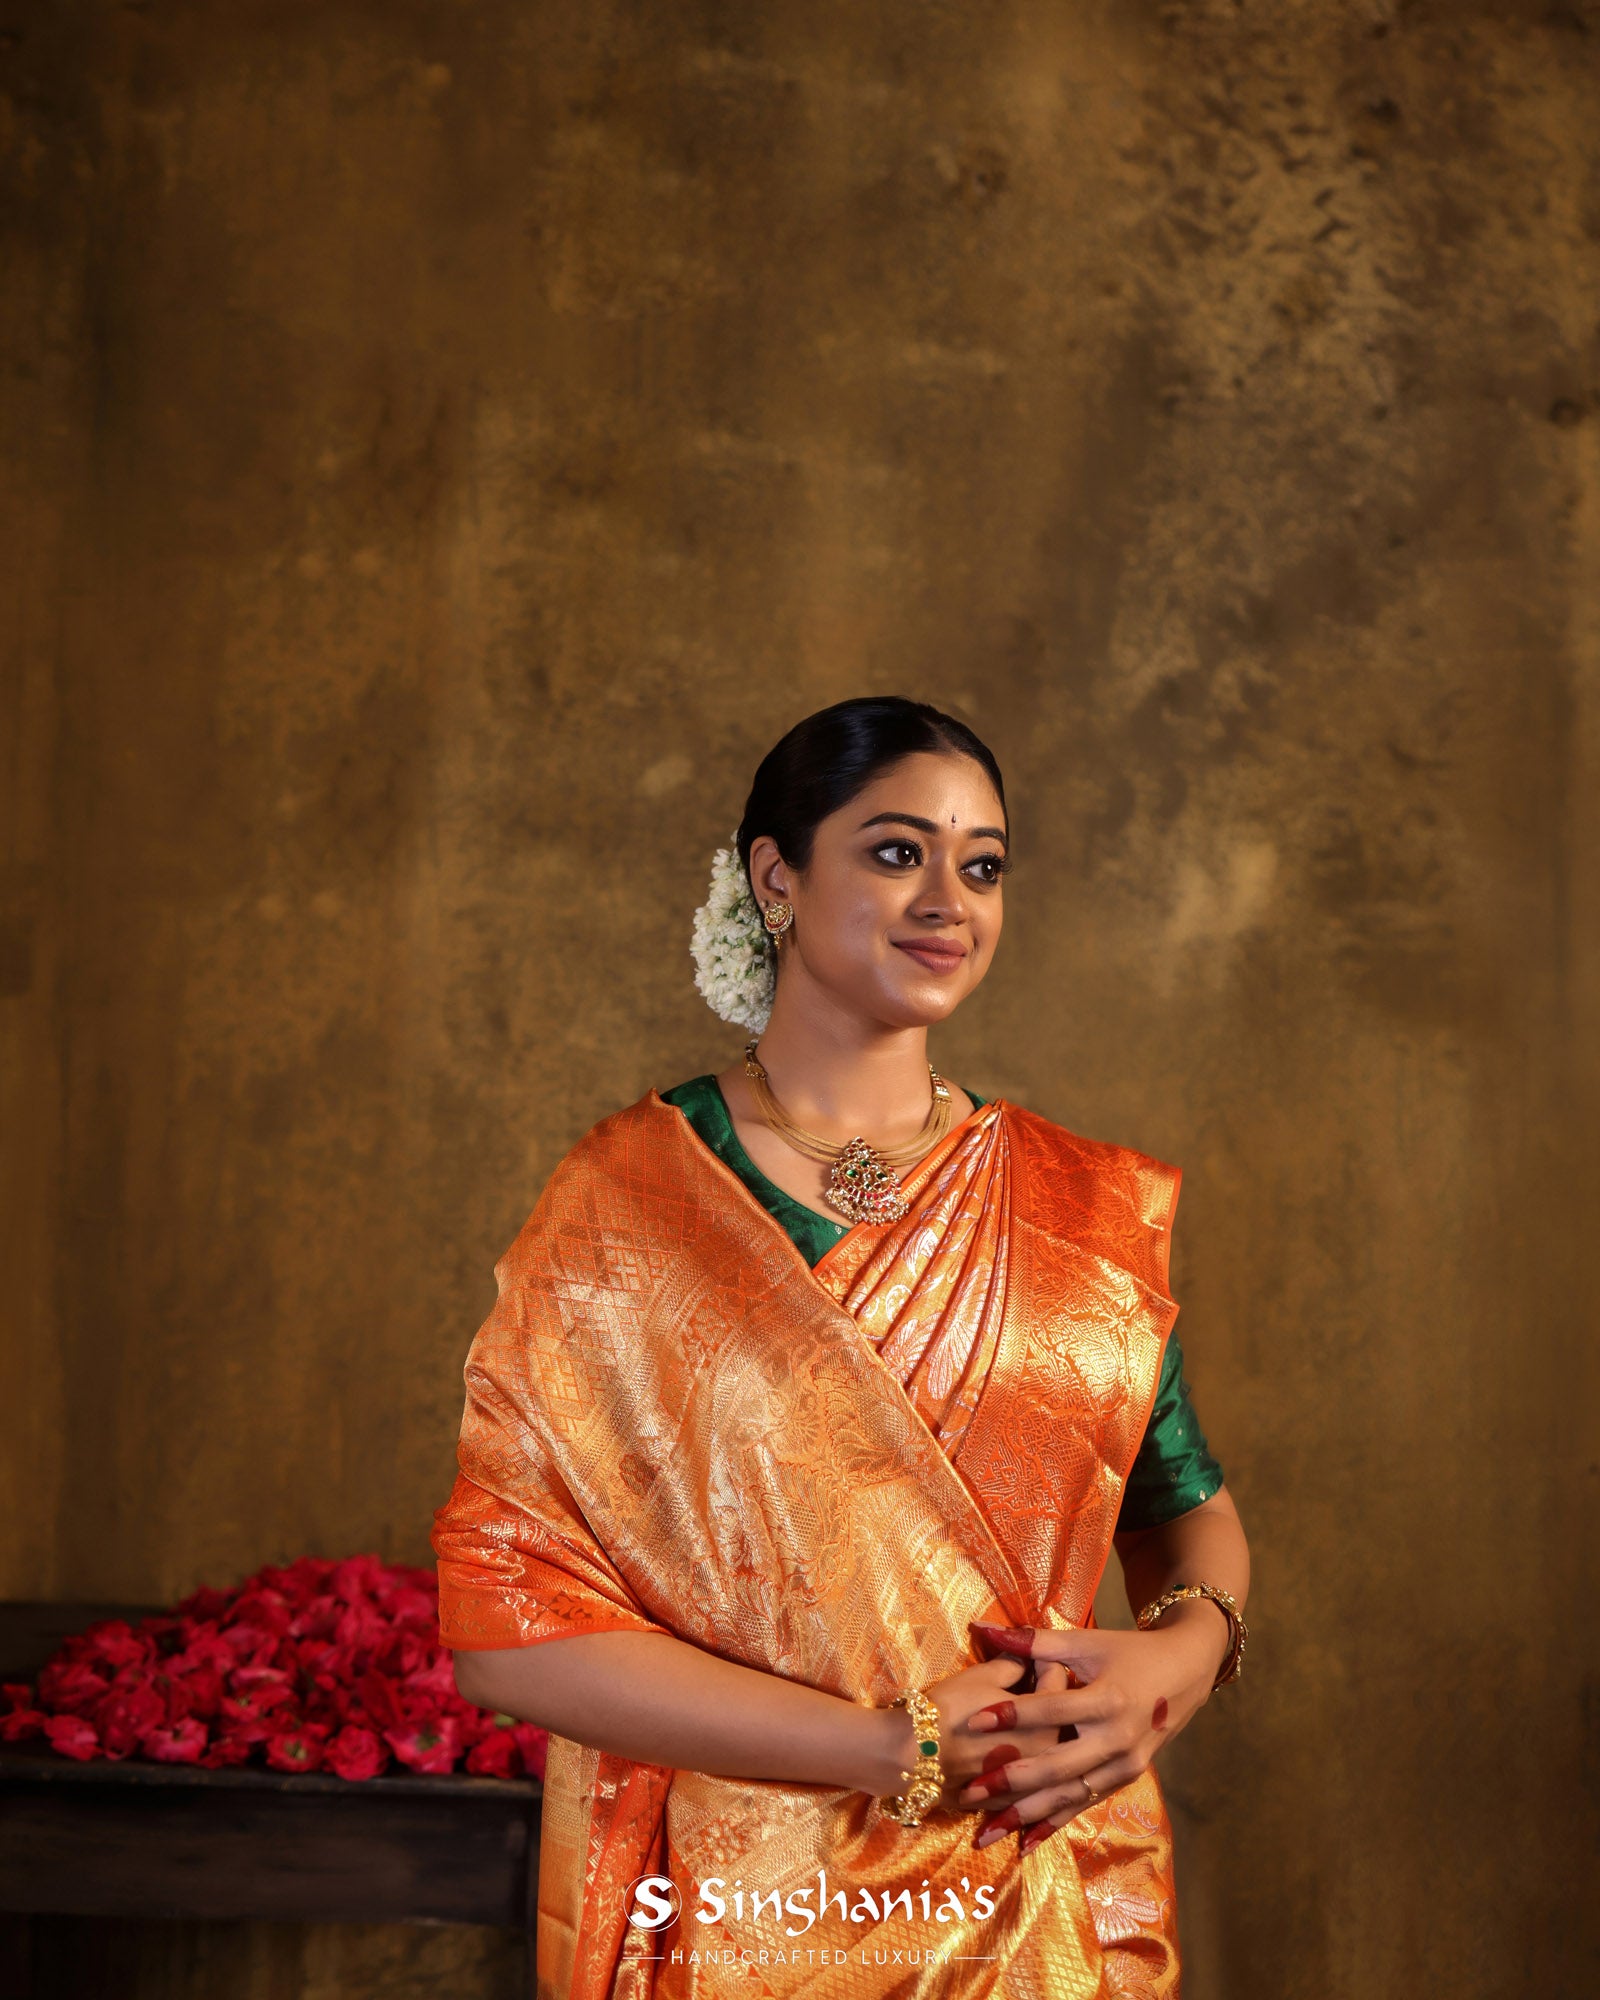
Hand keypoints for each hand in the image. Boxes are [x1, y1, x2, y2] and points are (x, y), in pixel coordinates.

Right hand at [864, 1655, 1060, 1810]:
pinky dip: (1020, 1763)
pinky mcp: (1012, 1801)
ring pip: (1043, 1750)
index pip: (1058, 1678)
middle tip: (1022, 1681)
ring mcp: (1032, 1783)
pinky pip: (1026, 1778)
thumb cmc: (949, 1709)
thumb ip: (1014, 1664)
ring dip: (1034, 1730)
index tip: (1028, 1653)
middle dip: (1043, 1696)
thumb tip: (1026, 1655)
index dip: (1043, 1658)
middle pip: (1057, 1716)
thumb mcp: (982, 1676)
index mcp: (1048, 1721)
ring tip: (1013, 1715)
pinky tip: (1002, 1748)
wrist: (912, 1755)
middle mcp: (1049, 1755)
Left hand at [957, 1603, 1230, 1852]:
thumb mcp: (1088, 1642)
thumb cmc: (1130, 1651)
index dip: (1013, 1715)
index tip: (973, 1721)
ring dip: (1028, 1814)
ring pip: (1069, 1795)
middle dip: (1012, 1782)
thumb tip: (986, 1629)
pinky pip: (1085, 1804)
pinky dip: (1055, 1823)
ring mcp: (1124, 1765)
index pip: (1053, 1710)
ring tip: (988, 1831)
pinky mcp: (1126, 1779)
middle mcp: (1117, 1739)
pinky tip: (1025, 1843)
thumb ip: (1037, 1643)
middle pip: (1058, 1766)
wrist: (1186, 1672)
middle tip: (971, 1792)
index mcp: (1108, 1700)